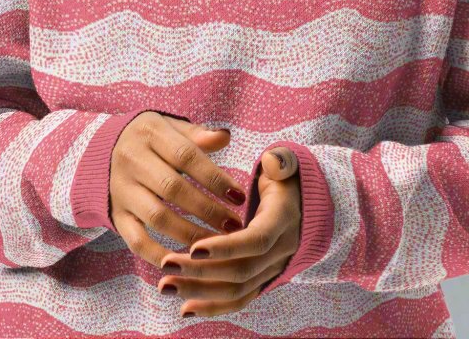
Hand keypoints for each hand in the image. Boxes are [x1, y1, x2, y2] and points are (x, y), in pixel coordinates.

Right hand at [109, 112, 247, 267]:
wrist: (100, 151)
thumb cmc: (150, 140)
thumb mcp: (169, 127)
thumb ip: (196, 134)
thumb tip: (225, 137)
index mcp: (150, 132)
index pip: (186, 156)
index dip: (215, 178)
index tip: (239, 196)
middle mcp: (132, 160)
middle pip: (173, 188)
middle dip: (208, 209)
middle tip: (234, 225)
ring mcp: (121, 190)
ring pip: (158, 217)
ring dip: (191, 234)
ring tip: (218, 244)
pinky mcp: (116, 215)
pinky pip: (136, 240)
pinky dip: (160, 255)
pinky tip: (185, 261)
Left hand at [155, 146, 301, 318]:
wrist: (302, 203)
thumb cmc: (284, 178)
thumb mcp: (285, 163)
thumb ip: (281, 160)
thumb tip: (272, 161)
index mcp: (283, 220)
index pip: (255, 241)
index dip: (225, 247)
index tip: (193, 248)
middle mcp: (280, 251)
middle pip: (241, 271)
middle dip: (201, 271)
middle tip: (167, 265)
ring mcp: (272, 269)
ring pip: (236, 290)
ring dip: (200, 292)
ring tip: (166, 285)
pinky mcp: (262, 280)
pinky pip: (239, 299)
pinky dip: (212, 307)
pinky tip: (184, 309)